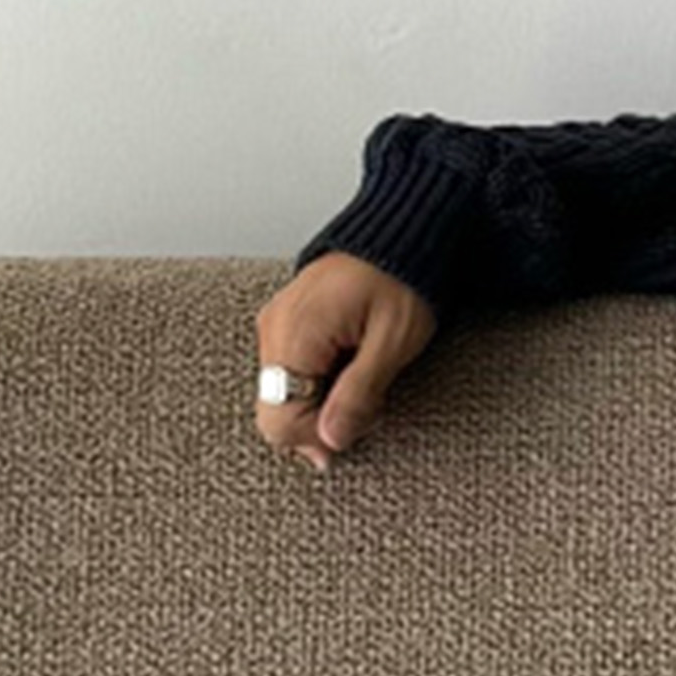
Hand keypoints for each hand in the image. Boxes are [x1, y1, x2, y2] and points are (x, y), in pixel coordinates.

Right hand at [253, 253, 438, 469]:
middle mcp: (274, 329)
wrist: (398, 235)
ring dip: (324, 402)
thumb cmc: (401, 279)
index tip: (359, 424)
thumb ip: (358, 396)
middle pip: (276, 411)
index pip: (278, 419)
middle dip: (322, 421)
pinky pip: (292, 372)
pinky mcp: (288, 323)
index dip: (318, 437)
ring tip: (363, 378)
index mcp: (294, 334)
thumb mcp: (391, 344)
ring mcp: (277, 324)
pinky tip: (351, 367)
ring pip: (284, 395)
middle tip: (368, 405)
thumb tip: (331, 440)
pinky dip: (321, 382)